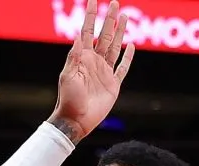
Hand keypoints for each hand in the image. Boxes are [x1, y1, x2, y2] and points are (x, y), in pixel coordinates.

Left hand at [49, 0, 135, 142]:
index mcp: (82, 58)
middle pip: (104, 35)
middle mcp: (94, 62)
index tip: (92, 0)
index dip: (90, 16)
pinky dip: (128, 57)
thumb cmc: (68, 100)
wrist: (76, 120)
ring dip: (119, 32)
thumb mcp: (68, 77)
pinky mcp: (113, 84)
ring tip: (123, 16)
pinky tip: (131, 45)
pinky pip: (122, 67)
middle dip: (109, 19)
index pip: (87, 32)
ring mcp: (104, 72)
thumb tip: (79, 38)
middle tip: (115, 3)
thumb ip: (75, 57)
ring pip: (114, 47)